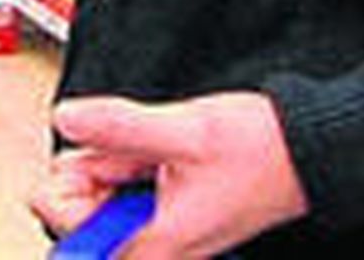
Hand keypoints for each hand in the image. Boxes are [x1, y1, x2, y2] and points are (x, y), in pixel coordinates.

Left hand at [34, 92, 308, 257]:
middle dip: (89, 172)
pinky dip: (125, 162)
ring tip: (147, 149)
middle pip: (82, 217)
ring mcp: (161, 228)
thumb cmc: (258, 153)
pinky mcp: (165, 209)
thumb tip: (65, 119)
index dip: (63, 194)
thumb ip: (118, 126)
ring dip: (109, 164)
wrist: (300, 152)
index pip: (76, 241)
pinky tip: (151, 151)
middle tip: (125, 151)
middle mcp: (158, 245)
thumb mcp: (183, 131)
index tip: (81, 161)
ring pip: (101, 196)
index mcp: (159, 244)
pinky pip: (123, 186)